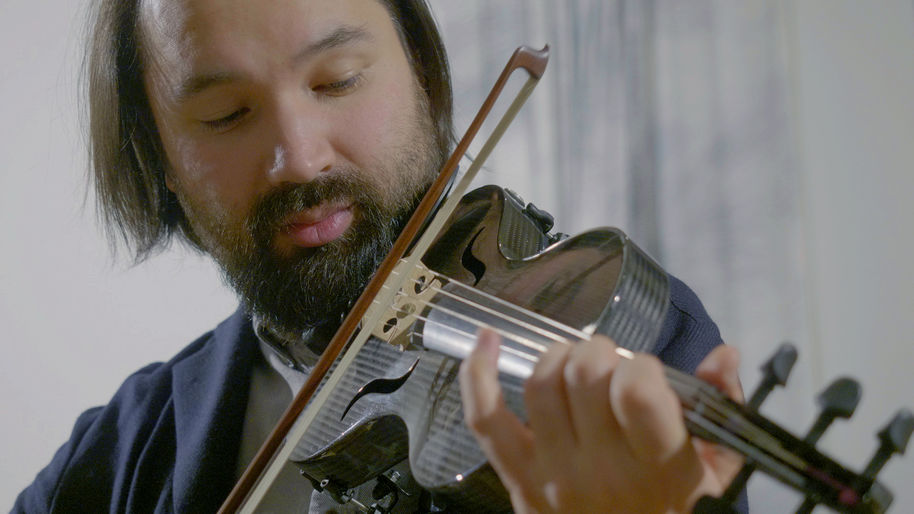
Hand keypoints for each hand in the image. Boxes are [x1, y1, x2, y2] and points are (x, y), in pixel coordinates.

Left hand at [459, 330, 743, 512]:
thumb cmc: (671, 509)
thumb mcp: (714, 472)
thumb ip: (721, 409)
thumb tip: (723, 353)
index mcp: (657, 463)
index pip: (635, 389)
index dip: (639, 365)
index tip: (643, 373)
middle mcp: (601, 468)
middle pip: (583, 375)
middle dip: (597, 352)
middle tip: (607, 365)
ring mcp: (553, 472)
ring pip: (540, 385)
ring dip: (557, 358)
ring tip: (573, 364)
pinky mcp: (516, 476)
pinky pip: (485, 418)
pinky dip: (477, 374)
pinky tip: (486, 340)